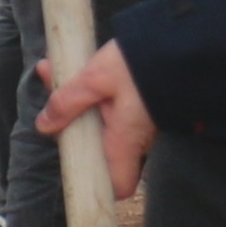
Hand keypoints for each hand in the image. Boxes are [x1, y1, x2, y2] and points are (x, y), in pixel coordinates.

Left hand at [36, 37, 159, 204]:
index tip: (74, 163)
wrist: (181, 40)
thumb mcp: (96, 78)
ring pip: (104, 125)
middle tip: (51, 100)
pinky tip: (76, 68)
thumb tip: (44, 125)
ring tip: (52, 71)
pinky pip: (113, 108)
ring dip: (77, 104)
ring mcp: (142, 123)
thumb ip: (68, 102)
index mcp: (125, 141)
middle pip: (101, 150)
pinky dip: (92, 92)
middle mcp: (137, 138)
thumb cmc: (141, 63)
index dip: (98, 185)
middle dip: (71, 126)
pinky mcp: (144, 106)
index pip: (119, 186)